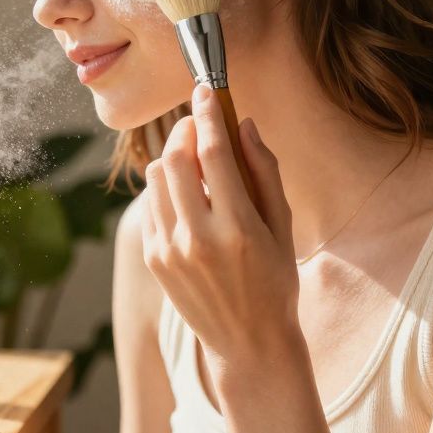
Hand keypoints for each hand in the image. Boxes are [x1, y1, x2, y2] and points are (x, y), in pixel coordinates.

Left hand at [141, 84, 300, 378]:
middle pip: (176, 159)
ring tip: (195, 160)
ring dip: (174, 156)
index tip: (207, 90)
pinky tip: (186, 194)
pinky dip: (164, 187)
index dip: (209, 114)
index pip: (214, 154)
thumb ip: (264, 172)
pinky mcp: (153, 259)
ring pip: (156, 178)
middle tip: (199, 123)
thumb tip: (244, 124)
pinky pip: (150, 204)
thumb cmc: (274, 280)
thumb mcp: (283, 226)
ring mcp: (170, 250)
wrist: (247, 342)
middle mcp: (198, 239)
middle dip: (186, 130)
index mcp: (238, 229)